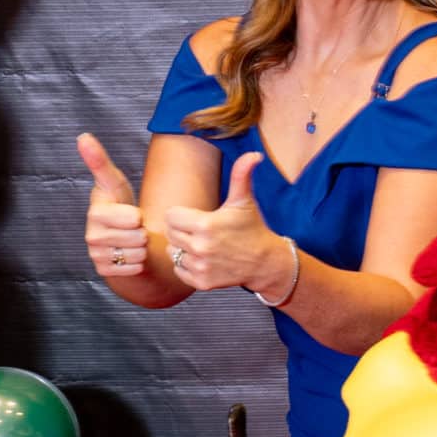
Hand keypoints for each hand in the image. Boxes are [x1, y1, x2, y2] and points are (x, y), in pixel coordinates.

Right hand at [78, 132, 148, 277]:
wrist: (123, 237)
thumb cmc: (120, 204)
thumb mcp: (114, 183)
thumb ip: (100, 161)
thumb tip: (82, 136)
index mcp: (95, 213)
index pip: (132, 218)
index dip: (139, 216)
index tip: (132, 213)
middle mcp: (91, 235)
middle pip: (137, 237)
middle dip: (142, 233)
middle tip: (134, 229)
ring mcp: (96, 255)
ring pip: (137, 254)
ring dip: (142, 248)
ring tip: (133, 240)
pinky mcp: (103, 271)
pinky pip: (134, 269)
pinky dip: (139, 263)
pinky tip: (131, 254)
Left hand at [165, 152, 280, 293]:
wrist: (266, 262)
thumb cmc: (252, 228)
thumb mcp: (244, 201)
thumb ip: (242, 175)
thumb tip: (254, 154)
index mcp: (205, 224)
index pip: (171, 216)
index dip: (183, 214)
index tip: (198, 217)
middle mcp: (200, 247)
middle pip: (170, 233)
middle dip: (183, 230)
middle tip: (202, 231)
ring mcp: (200, 266)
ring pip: (173, 252)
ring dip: (183, 248)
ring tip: (204, 245)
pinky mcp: (201, 282)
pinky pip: (179, 270)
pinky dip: (187, 266)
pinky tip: (205, 260)